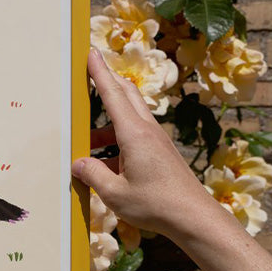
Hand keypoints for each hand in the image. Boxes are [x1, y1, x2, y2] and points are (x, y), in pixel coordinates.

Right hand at [71, 49, 217, 239]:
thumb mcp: (114, 193)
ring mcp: (156, 141)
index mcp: (134, 134)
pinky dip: (116, 141)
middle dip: (108, 82)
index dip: (99, 73)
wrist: (193, 217)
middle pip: (126, 96)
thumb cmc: (155, 205)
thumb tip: (78, 163)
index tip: (91, 53)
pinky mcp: (160, 153)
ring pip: (128, 118)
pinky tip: (104, 164)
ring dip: (106, 124)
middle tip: (92, 73)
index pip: (112, 95)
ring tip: (86, 143)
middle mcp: (147, 131)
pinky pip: (133, 137)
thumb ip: (92, 174)